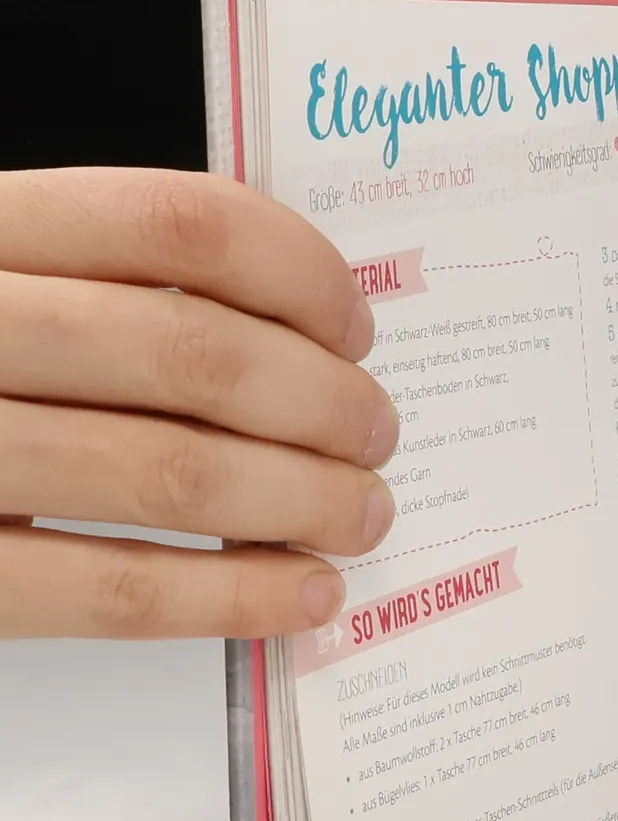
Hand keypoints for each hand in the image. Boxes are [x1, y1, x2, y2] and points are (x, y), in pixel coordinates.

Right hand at [0, 168, 398, 639]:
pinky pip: (114, 590)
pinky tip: (305, 593)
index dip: (302, 276)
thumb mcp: (4, 280)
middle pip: (194, 356)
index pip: (180, 224)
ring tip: (361, 514)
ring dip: (304, 501)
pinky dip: (235, 596)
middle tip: (377, 436)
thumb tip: (303, 333)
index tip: (356, 329)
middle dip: (324, 406)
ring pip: (171, 475)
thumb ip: (111, 283)